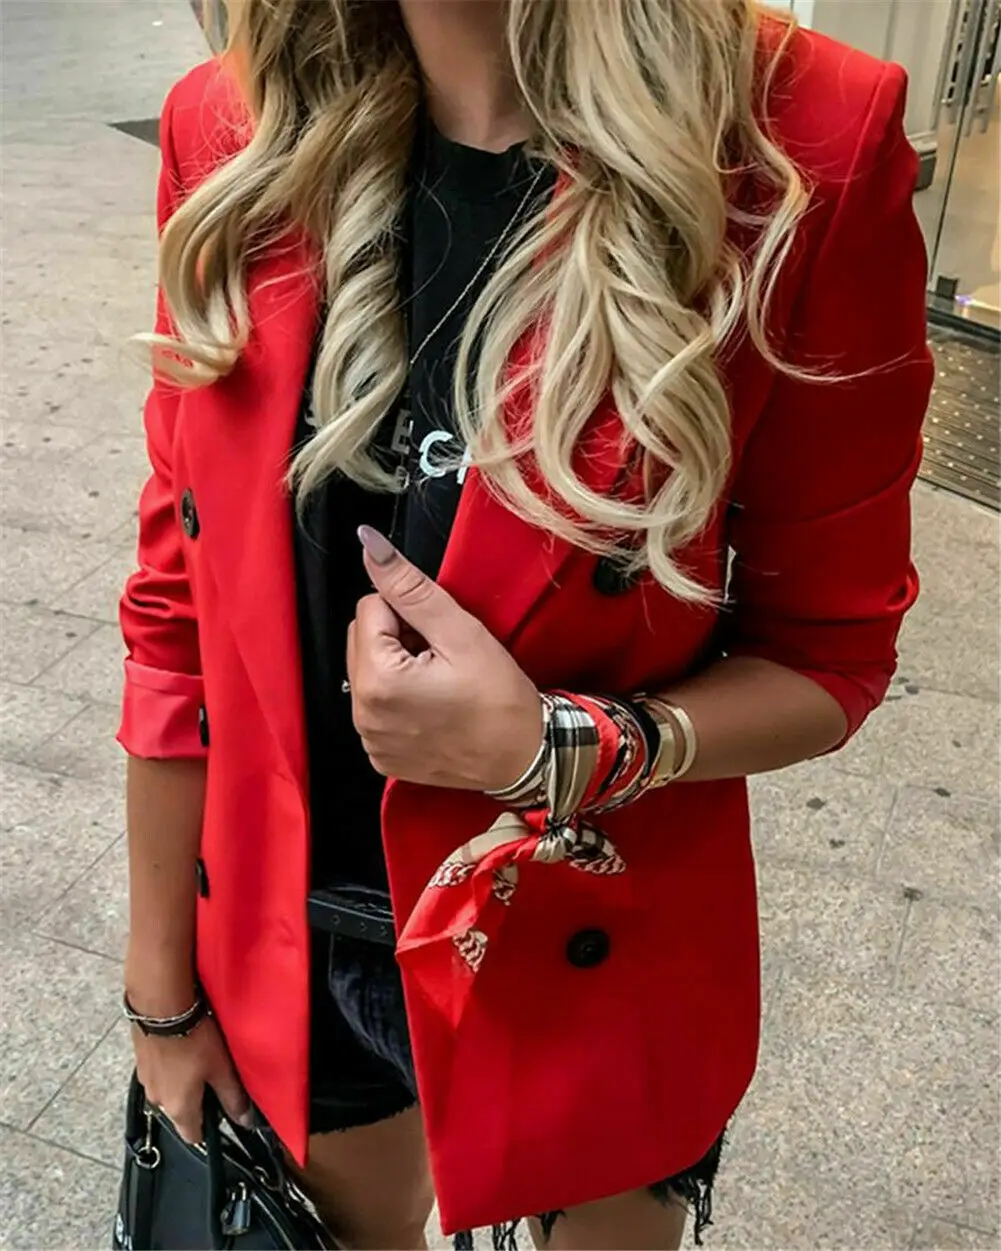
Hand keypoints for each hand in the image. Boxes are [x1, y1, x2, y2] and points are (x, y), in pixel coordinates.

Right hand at [127, 979, 251, 1141]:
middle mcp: (158, 1100)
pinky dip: (173, 1067)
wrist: (160, 1007)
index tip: (224, 1115)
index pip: (193, 1137)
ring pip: (171, 1091)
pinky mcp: (141, 1061)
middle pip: (182, 1113)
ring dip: (185, 1082)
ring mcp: (146, 1081)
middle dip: (199, 1101)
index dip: (210, 1130)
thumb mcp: (221, 1068)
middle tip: (217, 1078)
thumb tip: (245, 1121)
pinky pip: (161, 1073)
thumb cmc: (193, 1038)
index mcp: (178, 1109)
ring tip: (202, 1058)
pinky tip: (184, 1047)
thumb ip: (233, 1097)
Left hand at [346, 527, 542, 791]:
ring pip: (367, 671)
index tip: (439, 636)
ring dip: (396, 666)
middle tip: (441, 656)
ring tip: (439, 681)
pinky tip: (432, 705)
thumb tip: (369, 544)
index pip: (370, 607)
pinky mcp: (381, 756)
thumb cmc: (500, 699)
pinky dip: (398, 699)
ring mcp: (370, 740)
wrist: (524, 758)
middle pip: (362, 639)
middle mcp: (363, 715)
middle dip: (397, 637)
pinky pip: (375, 708)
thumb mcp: (460, 632)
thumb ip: (410, 587)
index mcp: (377, 681)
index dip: (409, 612)